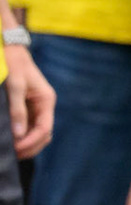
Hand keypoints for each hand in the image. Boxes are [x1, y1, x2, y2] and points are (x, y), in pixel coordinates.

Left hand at [5, 44, 53, 159]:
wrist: (10, 49)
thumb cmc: (14, 65)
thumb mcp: (15, 86)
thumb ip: (17, 110)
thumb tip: (19, 134)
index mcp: (46, 100)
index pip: (45, 129)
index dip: (31, 142)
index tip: (16, 149)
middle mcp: (44, 106)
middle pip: (44, 135)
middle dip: (30, 147)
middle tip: (12, 155)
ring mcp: (36, 107)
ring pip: (37, 133)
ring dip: (27, 144)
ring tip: (10, 151)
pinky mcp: (27, 107)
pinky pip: (28, 127)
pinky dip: (22, 137)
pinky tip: (10, 141)